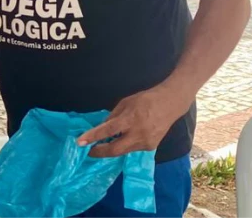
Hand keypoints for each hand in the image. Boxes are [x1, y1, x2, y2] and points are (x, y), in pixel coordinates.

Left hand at [77, 84, 192, 157]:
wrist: (171, 103)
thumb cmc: (146, 99)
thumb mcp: (125, 103)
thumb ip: (112, 117)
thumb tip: (101, 128)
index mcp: (131, 119)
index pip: (108, 131)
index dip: (93, 137)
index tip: (80, 142)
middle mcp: (139, 134)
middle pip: (115, 149)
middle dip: (99, 152)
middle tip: (88, 151)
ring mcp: (146, 142)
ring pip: (123, 151)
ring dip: (111, 149)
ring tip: (102, 145)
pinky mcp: (151, 147)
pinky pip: (132, 149)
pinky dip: (123, 146)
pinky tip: (120, 141)